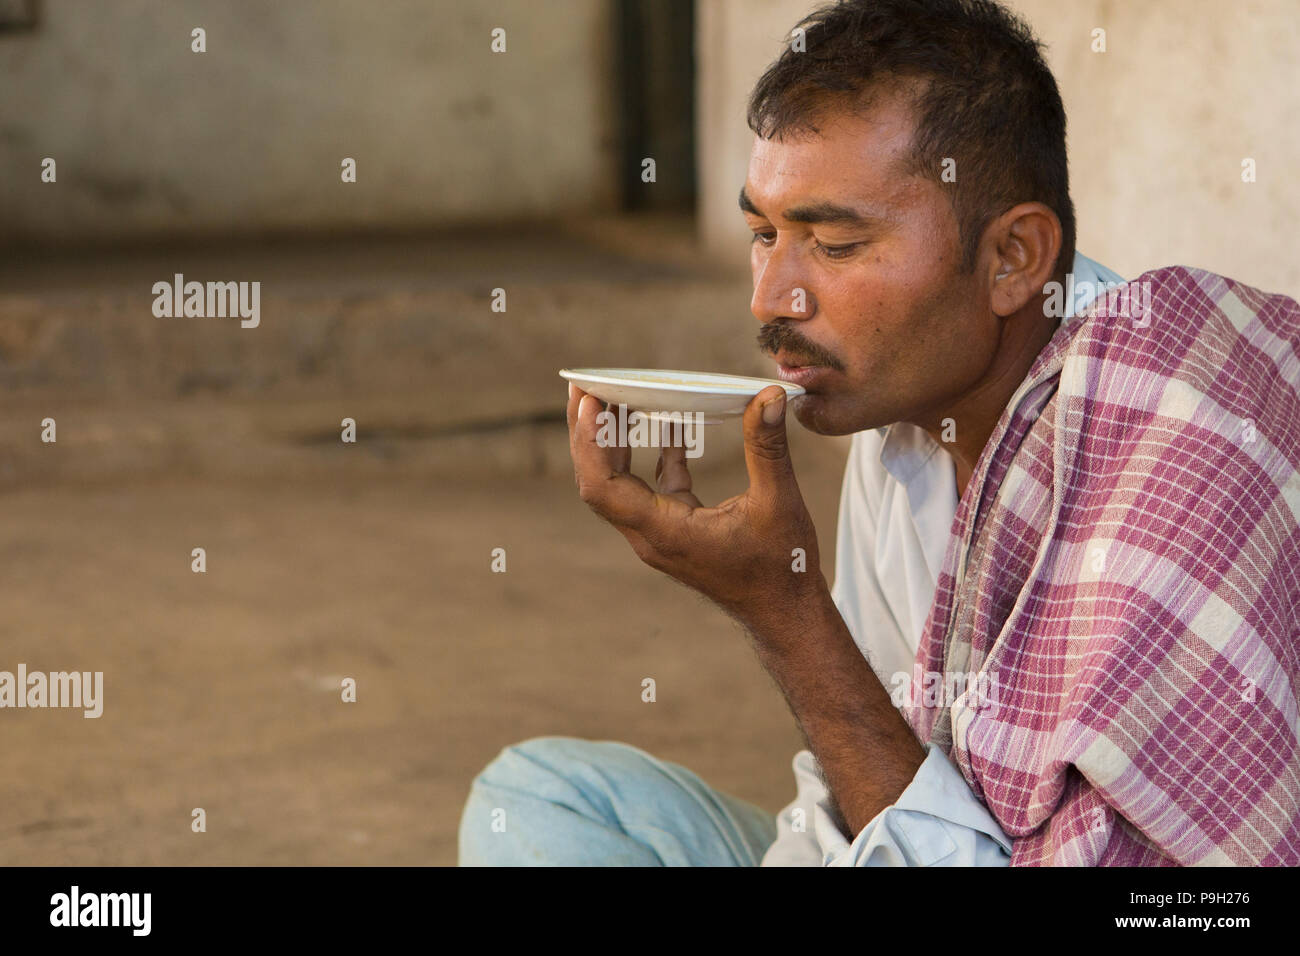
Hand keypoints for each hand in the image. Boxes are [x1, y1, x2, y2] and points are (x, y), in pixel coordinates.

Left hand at [566, 382, 824, 630]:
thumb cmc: (784, 568)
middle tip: (583, 387)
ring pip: (621, 485)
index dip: (589, 442)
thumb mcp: (779, 502)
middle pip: (599, 482)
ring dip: (614, 443)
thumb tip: (770, 397)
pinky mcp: (679, 530)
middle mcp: (652, 535)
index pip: (602, 487)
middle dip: (587, 434)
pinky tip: (670, 423)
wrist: (787, 614)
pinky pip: (654, 488)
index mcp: (665, 532)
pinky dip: (654, 455)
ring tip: (612, 398)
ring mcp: (662, 534)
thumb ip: (767, 447)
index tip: (587, 400)